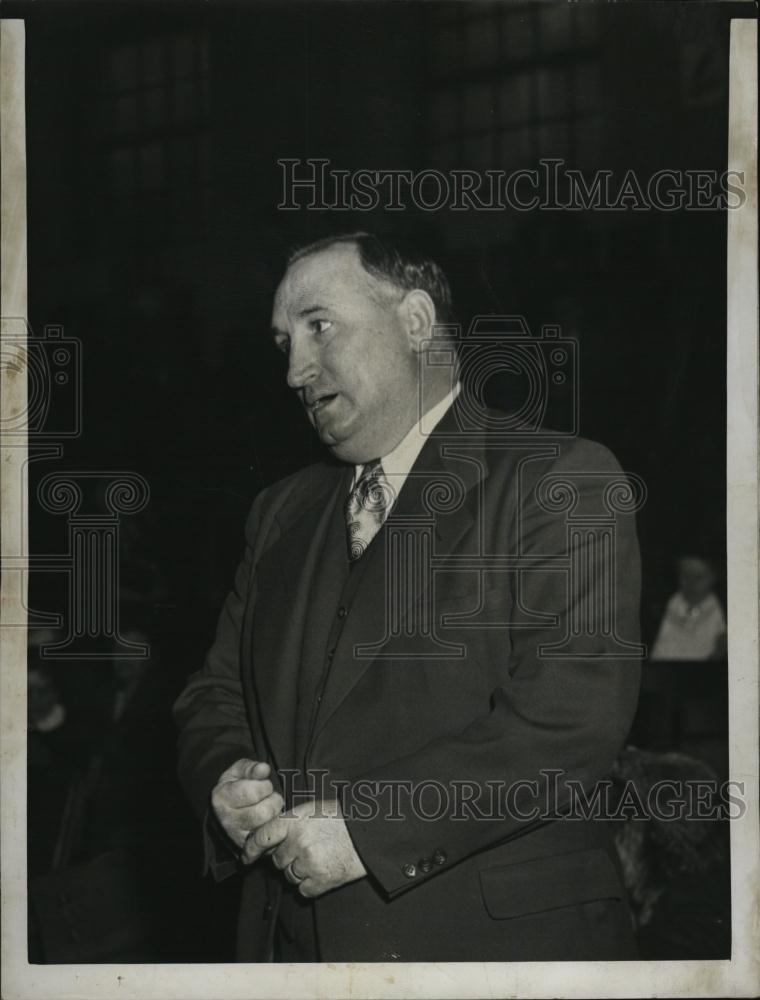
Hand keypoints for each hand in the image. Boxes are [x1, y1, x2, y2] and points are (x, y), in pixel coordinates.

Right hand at [210, 758, 283, 860]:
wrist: (228, 809)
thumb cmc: (237, 785)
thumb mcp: (240, 771)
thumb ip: (251, 767)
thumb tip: (263, 769)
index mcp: (222, 797)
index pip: (253, 793)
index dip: (265, 786)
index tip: (263, 784)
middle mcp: (227, 820)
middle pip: (264, 812)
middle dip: (273, 800)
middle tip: (269, 797)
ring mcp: (236, 837)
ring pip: (268, 826)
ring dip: (275, 814)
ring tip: (269, 808)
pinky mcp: (248, 849)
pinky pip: (270, 840)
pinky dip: (274, 829)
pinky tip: (270, 821)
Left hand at [249, 798, 366, 896]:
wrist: (369, 833)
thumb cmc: (341, 818)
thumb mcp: (311, 810)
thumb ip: (289, 823)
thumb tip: (269, 842)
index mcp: (294, 821)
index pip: (262, 836)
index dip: (252, 848)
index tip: (248, 856)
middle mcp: (298, 842)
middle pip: (277, 860)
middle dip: (287, 858)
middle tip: (306, 849)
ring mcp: (309, 862)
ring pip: (289, 876)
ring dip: (299, 871)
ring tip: (319, 857)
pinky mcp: (320, 880)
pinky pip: (303, 889)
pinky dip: (310, 884)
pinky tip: (324, 869)